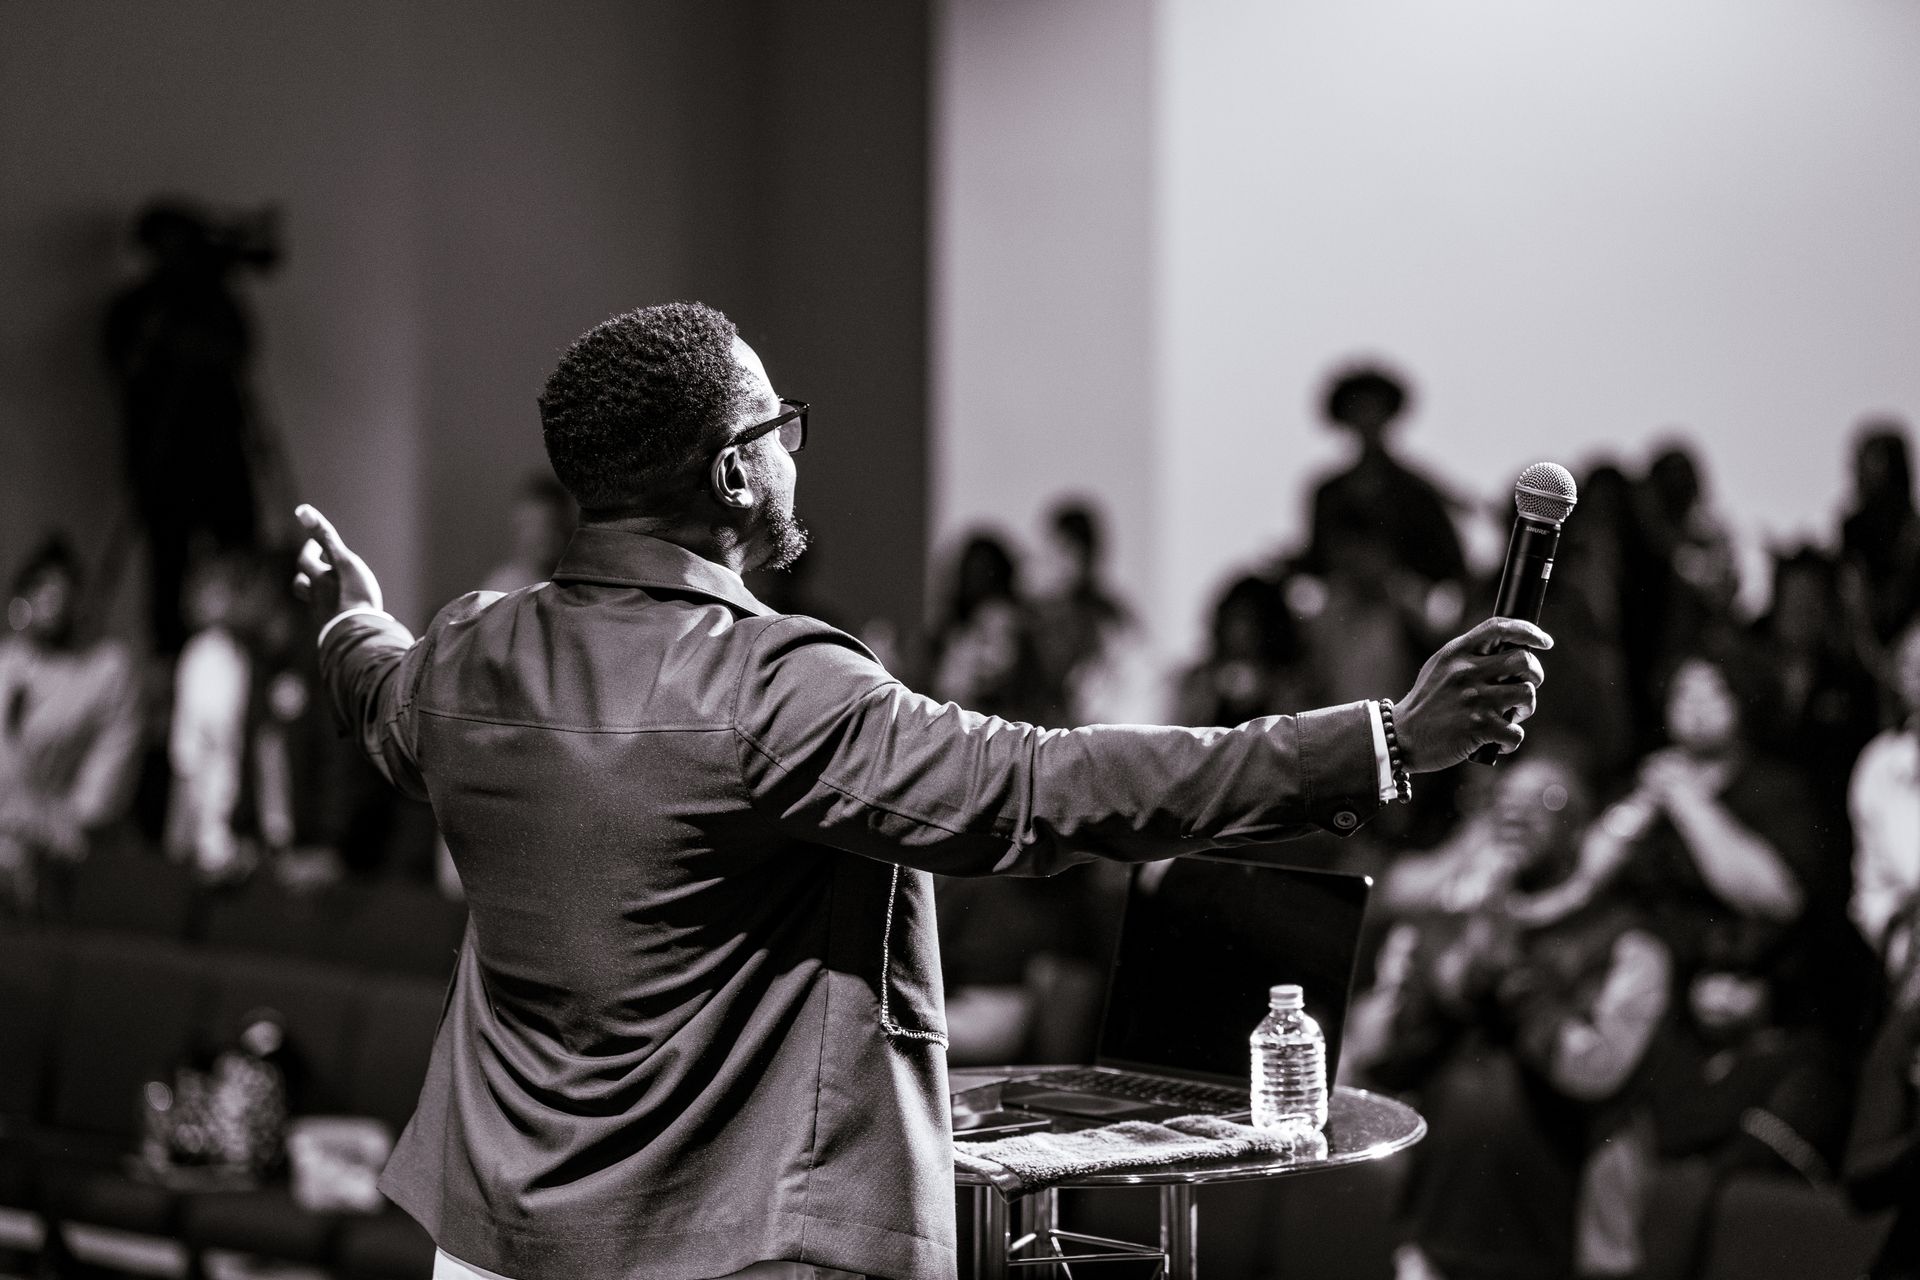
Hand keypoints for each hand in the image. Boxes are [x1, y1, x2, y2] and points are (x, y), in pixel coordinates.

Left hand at [292, 505, 382, 620]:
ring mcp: (324, 616)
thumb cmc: (353, 594)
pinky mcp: (335, 630)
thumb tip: (301, 509)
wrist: (361, 632)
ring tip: (329, 590)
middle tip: (317, 566)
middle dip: (307, 573)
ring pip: (315, 601)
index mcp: (318, 579)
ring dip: (319, 593)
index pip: (305, 561)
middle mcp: (316, 597)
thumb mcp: (343, 559)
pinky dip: (332, 610)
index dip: (309, 550)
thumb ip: (325, 536)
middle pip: (302, 584)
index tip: (316, 543)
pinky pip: (329, 617)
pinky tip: (343, 612)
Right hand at [1393, 617, 1550, 771]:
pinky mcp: (1479, 728)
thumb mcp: (1439, 668)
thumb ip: (1469, 656)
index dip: (1529, 631)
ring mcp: (1474, 700)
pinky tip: (1498, 742)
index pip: (1499, 628)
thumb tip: (1509, 651)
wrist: (1402, 736)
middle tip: (1524, 687)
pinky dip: (1511, 740)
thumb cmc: (1426, 703)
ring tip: (1511, 716)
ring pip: (1527, 695)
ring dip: (1526, 709)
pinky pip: (1516, 732)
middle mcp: (1467, 672)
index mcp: (1457, 653)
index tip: (1544, 642)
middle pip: (1524, 661)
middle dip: (1535, 675)